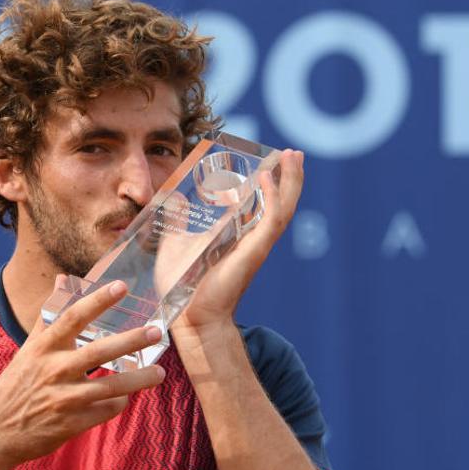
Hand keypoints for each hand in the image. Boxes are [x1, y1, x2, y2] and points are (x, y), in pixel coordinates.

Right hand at [0, 278, 166, 468]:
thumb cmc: (17, 384)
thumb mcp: (29, 348)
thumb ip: (50, 314)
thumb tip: (62, 279)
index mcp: (44, 347)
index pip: (73, 316)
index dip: (98, 300)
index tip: (121, 287)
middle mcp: (54, 369)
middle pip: (99, 351)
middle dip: (131, 340)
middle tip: (156, 331)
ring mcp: (64, 398)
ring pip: (111, 387)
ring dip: (139, 379)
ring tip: (160, 373)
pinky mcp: (72, 423)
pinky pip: (106, 410)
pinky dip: (119, 403)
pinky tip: (124, 397)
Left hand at [171, 149, 304, 337]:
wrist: (188, 317)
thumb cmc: (183, 287)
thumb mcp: (176, 243)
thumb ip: (179, 222)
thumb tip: (174, 200)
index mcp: (238, 235)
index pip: (261, 204)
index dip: (271, 182)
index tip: (274, 158)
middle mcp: (252, 239)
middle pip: (280, 203)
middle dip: (290, 177)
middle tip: (293, 153)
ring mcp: (255, 246)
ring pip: (283, 209)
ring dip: (290, 182)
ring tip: (293, 157)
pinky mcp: (253, 253)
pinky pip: (270, 221)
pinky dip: (272, 198)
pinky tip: (267, 177)